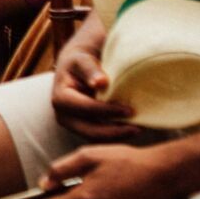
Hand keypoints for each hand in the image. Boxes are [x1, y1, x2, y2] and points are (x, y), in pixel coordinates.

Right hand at [50, 16, 141, 141]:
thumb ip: (90, 69)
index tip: (130, 110)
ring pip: (96, 138)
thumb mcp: (82, 60)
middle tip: (138, 128)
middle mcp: (63, 116)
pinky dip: (116, 136)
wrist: (76, 67)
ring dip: (117, 136)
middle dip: (114, 132)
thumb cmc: (81, 60)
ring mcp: (73, 125)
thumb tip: (101, 83)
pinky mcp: (84, 129)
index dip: (107, 111)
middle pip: (89, 131)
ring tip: (139, 129)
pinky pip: (101, 138)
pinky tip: (132, 128)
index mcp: (60, 98)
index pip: (85, 109)